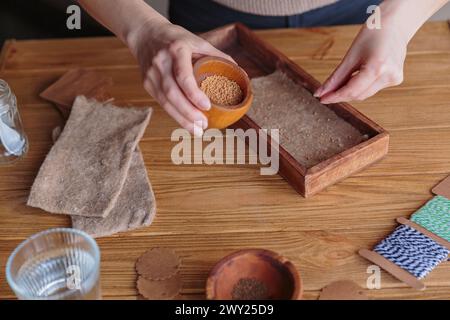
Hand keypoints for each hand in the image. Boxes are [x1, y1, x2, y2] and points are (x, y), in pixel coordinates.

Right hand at [128, 21, 233, 135]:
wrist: (145, 34)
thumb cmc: (176, 38)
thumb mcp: (197, 41)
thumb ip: (217, 55)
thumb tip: (240, 72)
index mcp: (176, 49)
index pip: (183, 75)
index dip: (193, 93)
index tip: (207, 106)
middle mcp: (161, 62)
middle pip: (172, 93)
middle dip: (188, 112)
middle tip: (204, 125)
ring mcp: (151, 74)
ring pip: (165, 101)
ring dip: (181, 118)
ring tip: (197, 130)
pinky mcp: (147, 83)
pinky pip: (162, 102)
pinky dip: (175, 114)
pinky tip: (186, 123)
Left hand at [314, 24, 406, 103]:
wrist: (395, 25)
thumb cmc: (373, 35)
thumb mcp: (351, 55)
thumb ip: (336, 78)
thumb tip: (321, 93)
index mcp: (377, 67)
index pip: (352, 90)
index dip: (335, 96)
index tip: (321, 98)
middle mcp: (389, 75)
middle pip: (358, 95)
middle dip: (341, 95)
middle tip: (325, 94)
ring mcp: (394, 79)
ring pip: (365, 94)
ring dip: (350, 92)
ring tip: (338, 86)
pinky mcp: (395, 80)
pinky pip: (372, 89)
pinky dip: (361, 87)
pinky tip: (355, 79)